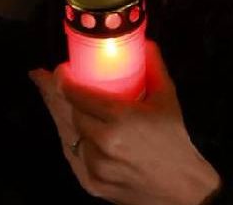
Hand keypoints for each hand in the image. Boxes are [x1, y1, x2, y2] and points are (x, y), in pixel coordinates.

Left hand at [31, 42, 220, 204]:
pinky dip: (70, 139)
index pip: (78, 94)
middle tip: (51, 81)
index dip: (63, 80)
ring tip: (56, 100)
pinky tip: (68, 127)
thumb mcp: (168, 99)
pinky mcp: (91, 183)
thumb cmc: (174, 141)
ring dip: (63, 116)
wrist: (181, 189)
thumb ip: (154, 68)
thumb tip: (144, 43)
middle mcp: (104, 142)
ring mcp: (95, 166)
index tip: (60, 70)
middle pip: (70, 113)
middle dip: (60, 96)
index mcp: (121, 118)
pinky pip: (73, 155)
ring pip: (68, 135)